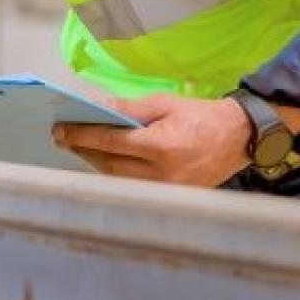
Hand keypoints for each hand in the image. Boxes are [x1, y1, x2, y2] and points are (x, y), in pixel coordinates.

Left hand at [52, 94, 253, 186]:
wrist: (239, 138)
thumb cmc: (202, 116)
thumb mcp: (165, 103)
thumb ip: (129, 109)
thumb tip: (97, 109)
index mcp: (161, 147)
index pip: (110, 143)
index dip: (81, 136)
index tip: (59, 130)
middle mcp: (161, 174)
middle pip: (109, 164)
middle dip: (84, 150)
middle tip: (63, 137)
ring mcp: (166, 190)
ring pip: (118, 178)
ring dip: (96, 162)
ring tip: (79, 147)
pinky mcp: (169, 196)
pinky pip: (133, 185)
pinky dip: (116, 171)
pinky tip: (105, 159)